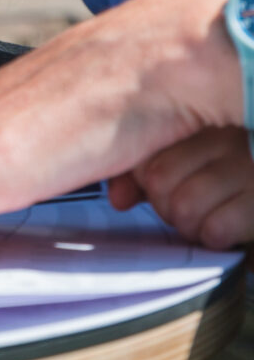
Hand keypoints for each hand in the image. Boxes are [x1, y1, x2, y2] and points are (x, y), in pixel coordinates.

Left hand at [109, 127, 253, 249]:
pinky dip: (218, 237)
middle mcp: (231, 137)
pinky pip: (217, 227)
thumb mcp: (199, 164)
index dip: (150, 186)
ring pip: (185, 207)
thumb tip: (119, 199)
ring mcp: (252, 166)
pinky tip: (232, 231)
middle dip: (170, 209)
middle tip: (193, 212)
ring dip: (194, 227)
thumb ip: (152, 173)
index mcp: (208, 121)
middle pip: (161, 182)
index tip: (165, 194)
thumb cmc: (240, 179)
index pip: (149, 157)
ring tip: (212, 222)